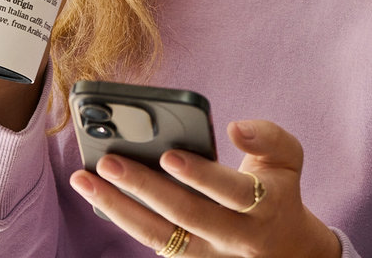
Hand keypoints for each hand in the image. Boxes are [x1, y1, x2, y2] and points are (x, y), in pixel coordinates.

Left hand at [69, 120, 340, 257]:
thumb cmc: (277, 190)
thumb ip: (268, 137)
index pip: (232, 192)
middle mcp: (235, 237)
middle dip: (145, 188)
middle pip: (188, 215)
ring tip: (85, 179)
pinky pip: (153, 243)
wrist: (286, 250)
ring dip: (118, 208)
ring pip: (160, 237)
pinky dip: (124, 219)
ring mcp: (209, 256)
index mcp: (265, 205)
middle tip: (110, 162)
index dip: (201, 176)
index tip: (169, 155)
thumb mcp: (287, 160)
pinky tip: (97, 196)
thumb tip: (236, 127)